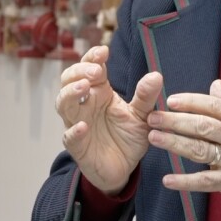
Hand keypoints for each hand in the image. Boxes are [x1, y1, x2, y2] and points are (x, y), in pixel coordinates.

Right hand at [55, 45, 163, 195]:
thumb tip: (156, 75)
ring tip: (84, 88)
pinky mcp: (77, 146)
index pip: (89, 68)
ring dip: (70, 94)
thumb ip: (146, 97)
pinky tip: (82, 127)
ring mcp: (77, 123)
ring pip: (63, 104)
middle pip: (69, 80)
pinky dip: (74, 131)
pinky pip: (69, 137)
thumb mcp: (142, 115)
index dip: (92, 58)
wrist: (124, 168)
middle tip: (96, 71)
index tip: (104, 52)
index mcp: (99, 92)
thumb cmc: (128, 137)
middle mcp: (85, 105)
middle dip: (79, 72)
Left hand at [146, 79, 220, 209]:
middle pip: (203, 126)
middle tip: (153, 117)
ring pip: (201, 149)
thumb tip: (215, 84)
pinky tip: (168, 180)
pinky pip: (205, 181)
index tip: (170, 100)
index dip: (191, 102)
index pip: (214, 106)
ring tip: (154, 138)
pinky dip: (185, 181)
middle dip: (176, 121)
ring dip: (175, 143)